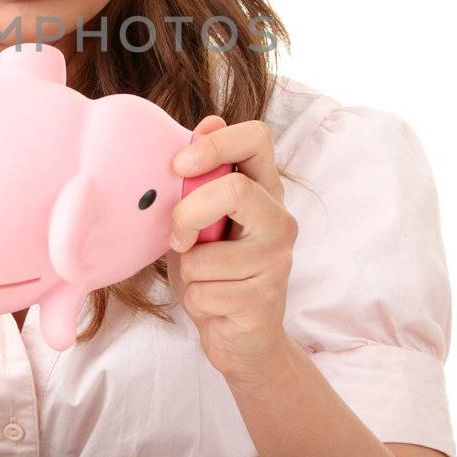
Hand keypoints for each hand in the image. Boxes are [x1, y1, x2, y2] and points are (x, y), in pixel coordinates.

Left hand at [167, 115, 298, 384]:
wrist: (242, 338)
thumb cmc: (216, 269)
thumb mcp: (201, 218)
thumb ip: (202, 176)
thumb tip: (207, 119)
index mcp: (264, 189)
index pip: (256, 137)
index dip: (215, 142)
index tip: (179, 165)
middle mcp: (279, 221)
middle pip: (235, 190)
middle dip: (188, 213)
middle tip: (177, 237)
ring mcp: (276, 262)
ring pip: (205, 256)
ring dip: (188, 273)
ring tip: (206, 280)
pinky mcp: (263, 301)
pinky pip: (203, 293)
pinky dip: (195, 301)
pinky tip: (214, 304)